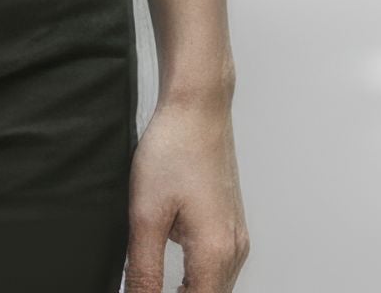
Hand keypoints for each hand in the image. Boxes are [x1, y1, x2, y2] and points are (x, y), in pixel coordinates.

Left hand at [124, 91, 249, 291]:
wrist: (198, 106)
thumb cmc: (173, 149)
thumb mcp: (146, 214)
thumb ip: (144, 269)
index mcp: (216, 253)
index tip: (143, 292)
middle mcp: (235, 250)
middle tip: (145, 284)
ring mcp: (236, 235)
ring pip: (214, 284)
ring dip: (187, 289)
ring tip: (153, 278)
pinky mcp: (230, 222)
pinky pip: (217, 264)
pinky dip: (195, 271)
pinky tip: (170, 252)